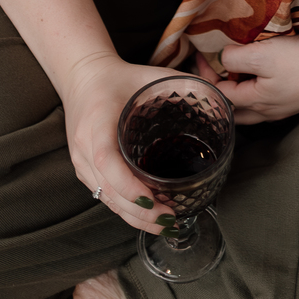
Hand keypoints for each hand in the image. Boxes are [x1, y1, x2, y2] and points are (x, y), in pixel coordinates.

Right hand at [62, 50, 185, 232]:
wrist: (82, 77)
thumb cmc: (118, 77)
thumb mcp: (149, 75)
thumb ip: (181, 83)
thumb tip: (217, 95)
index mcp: (97, 120)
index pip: (107, 159)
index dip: (127, 184)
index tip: (152, 198)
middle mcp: (84, 145)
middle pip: (107, 189)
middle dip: (138, 211)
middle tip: (169, 219)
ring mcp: (81, 160)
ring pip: (105, 198)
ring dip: (133, 216)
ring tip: (164, 224)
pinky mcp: (83, 169)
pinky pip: (103, 195)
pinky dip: (125, 209)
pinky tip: (146, 215)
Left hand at [196, 32, 298, 124]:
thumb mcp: (262, 55)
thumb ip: (235, 58)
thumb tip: (222, 59)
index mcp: (255, 103)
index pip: (220, 95)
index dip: (206, 75)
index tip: (199, 55)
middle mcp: (268, 112)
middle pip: (234, 110)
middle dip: (219, 94)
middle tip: (210, 73)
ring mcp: (284, 108)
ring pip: (251, 108)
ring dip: (237, 94)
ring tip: (232, 75)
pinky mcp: (297, 99)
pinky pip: (267, 100)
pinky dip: (256, 91)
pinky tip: (260, 77)